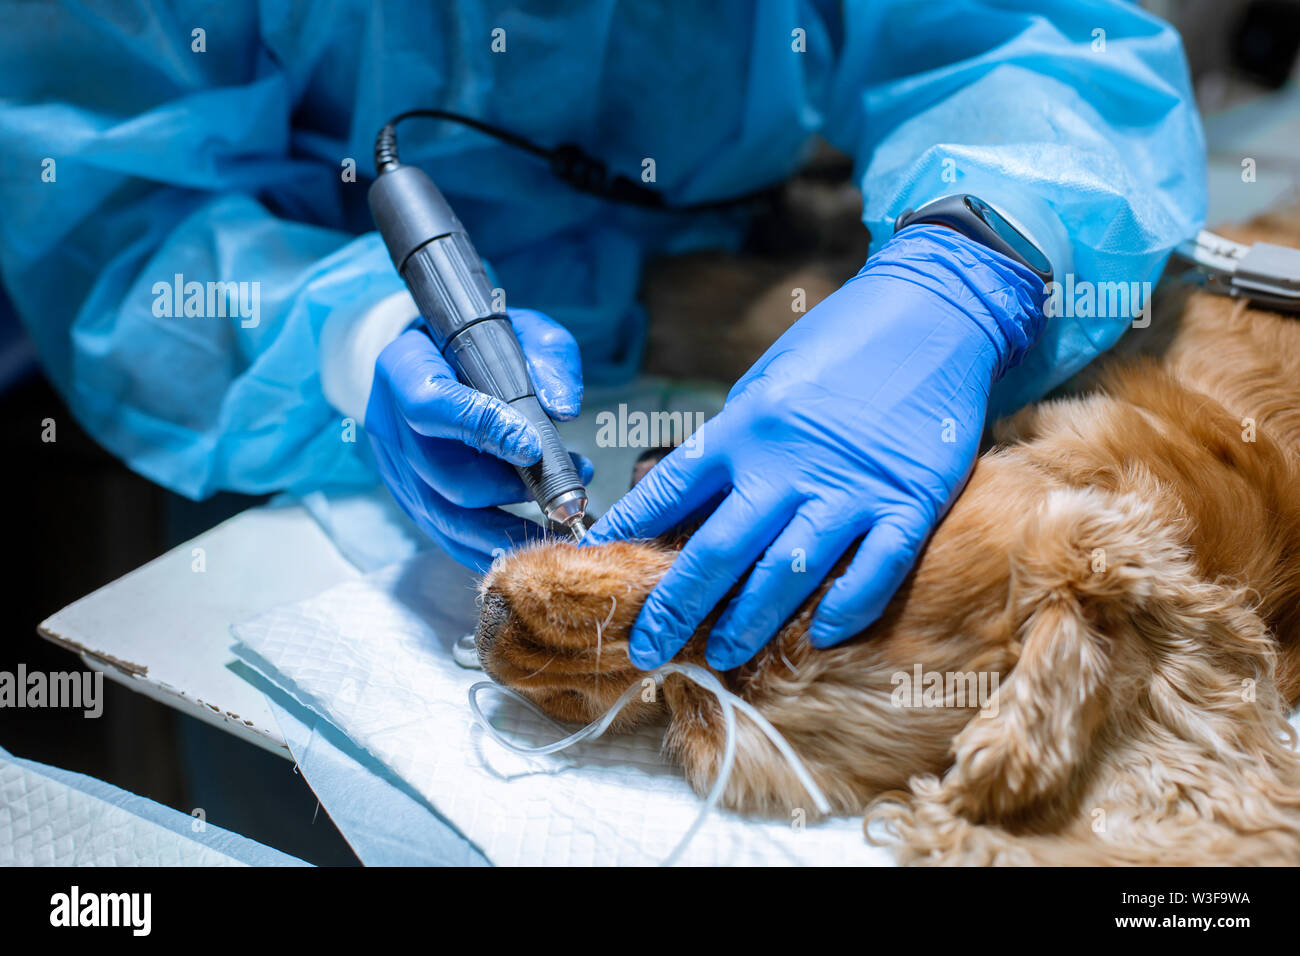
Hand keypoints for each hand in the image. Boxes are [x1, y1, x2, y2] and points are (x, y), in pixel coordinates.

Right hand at [365, 308, 592, 568]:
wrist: (434, 361)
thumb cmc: (476, 346)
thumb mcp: (517, 331)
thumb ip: (547, 358)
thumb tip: (563, 409)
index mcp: (405, 369)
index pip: (432, 405)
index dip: (483, 429)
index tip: (532, 446)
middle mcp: (390, 424)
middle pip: (444, 475)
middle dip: (507, 488)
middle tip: (560, 487)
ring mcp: (395, 470)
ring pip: (445, 517)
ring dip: (507, 526)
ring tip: (556, 517)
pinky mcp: (408, 500)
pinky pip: (447, 537)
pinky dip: (490, 546)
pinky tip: (532, 542)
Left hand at [586, 225, 1043, 669]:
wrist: (933, 310)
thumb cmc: (841, 345)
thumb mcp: (767, 384)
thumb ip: (734, 445)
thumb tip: (689, 506)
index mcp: (745, 428)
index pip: (668, 493)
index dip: (626, 534)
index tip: (596, 563)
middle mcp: (789, 464)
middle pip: (717, 553)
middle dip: (674, 609)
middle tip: (646, 649)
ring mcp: (851, 487)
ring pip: (788, 575)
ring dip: (749, 623)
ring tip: (721, 655)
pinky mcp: (909, 502)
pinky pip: (874, 572)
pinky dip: (846, 609)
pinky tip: (822, 635)